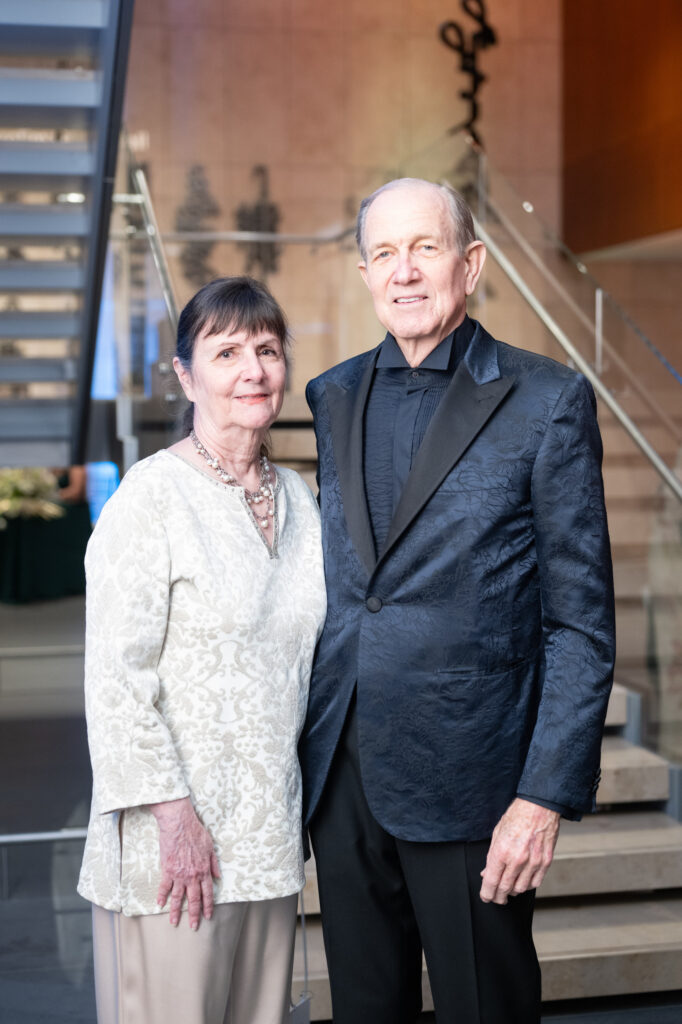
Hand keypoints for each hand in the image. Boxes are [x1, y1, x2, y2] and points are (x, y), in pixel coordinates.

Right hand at [149, 797, 220, 928]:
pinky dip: (162, 897)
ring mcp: (179, 875)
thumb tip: (218, 877)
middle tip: (193, 927)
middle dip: (194, 915)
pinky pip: (164, 887)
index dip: (208, 906)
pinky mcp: (167, 870)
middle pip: (194, 899)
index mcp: (204, 870)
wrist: (179, 825)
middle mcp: (192, 876)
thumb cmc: (195, 833)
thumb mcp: (210, 847)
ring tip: (174, 922)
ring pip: (178, 897)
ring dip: (176, 911)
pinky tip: (160, 905)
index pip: (207, 893)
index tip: (207, 916)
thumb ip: (214, 863)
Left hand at [479, 798, 559, 904]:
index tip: (486, 896)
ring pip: (521, 889)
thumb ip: (492, 855)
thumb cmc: (517, 816)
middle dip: (498, 897)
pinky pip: (535, 883)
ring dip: (513, 892)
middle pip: (505, 888)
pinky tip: (523, 881)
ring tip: (509, 888)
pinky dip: (527, 886)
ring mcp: (533, 862)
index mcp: (502, 851)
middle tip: (496, 897)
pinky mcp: (545, 862)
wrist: (539, 807)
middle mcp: (517, 859)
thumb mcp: (497, 833)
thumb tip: (487, 872)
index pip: (491, 881)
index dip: (487, 893)